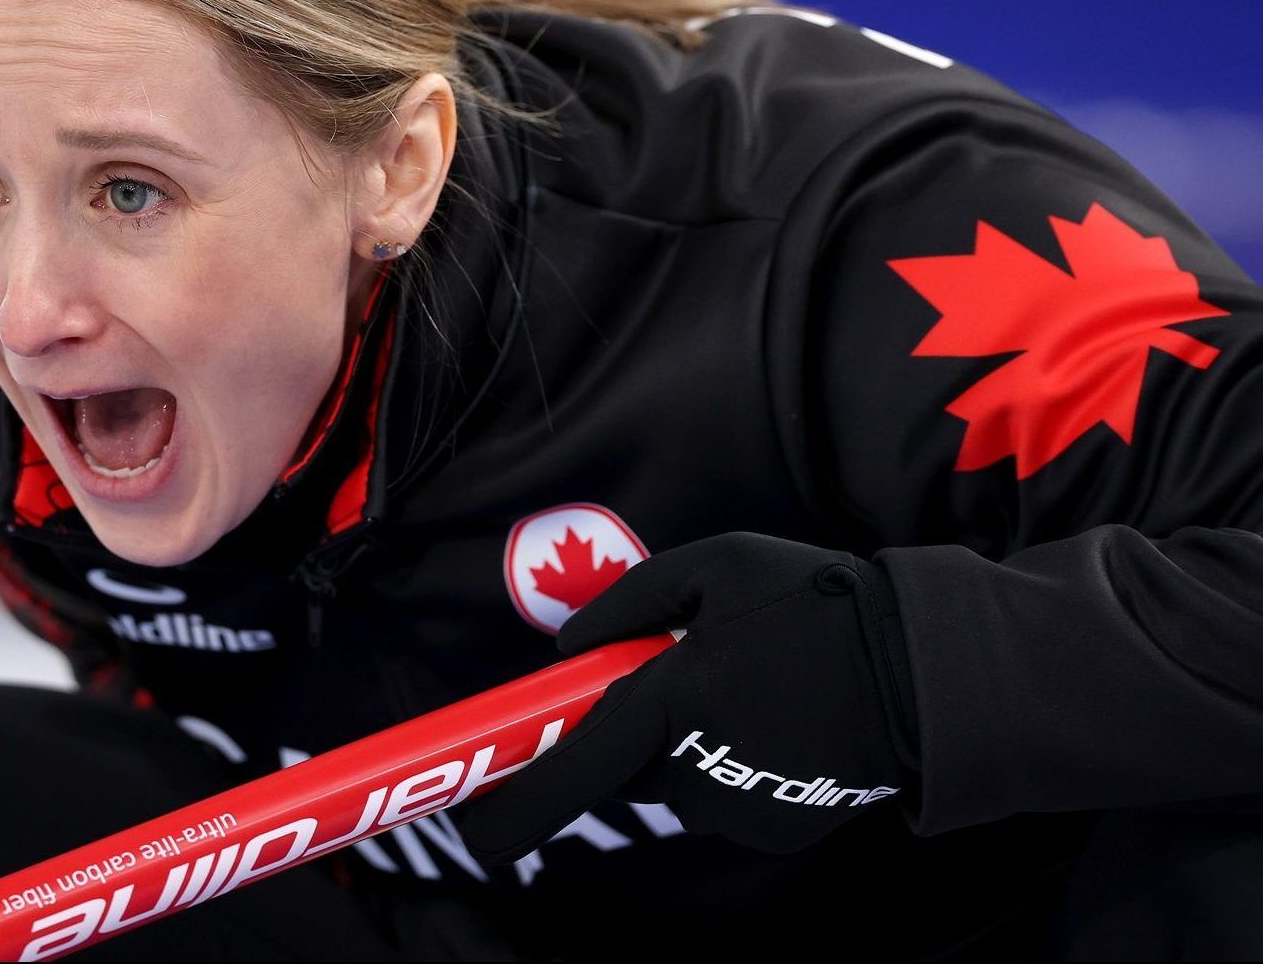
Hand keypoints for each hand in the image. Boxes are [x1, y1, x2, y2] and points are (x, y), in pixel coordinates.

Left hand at [454, 532, 920, 857]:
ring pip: (675, 776)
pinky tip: (780, 715)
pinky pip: (721, 792)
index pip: (577, 768)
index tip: (475, 833)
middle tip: (687, 667)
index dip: (519, 809)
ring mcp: (738, 805)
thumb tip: (572, 650)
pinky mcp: (774, 825)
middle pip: (624, 764)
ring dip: (686, 738)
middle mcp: (698, 766)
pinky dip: (731, 758)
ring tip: (752, 681)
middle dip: (633, 725)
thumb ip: (629, 605)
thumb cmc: (815, 605)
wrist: (925, 671)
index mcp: (675, 699)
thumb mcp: (716, 567)